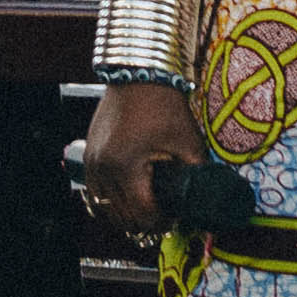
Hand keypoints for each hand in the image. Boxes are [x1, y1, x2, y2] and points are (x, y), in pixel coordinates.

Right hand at [79, 72, 211, 232]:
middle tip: (164, 216)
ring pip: (104, 208)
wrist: (138, 74)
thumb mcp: (188, 142)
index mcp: (126, 167)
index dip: (161, 222)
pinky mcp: (88, 155)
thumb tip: (207, 199)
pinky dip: (110, 201)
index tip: (174, 218)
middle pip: (122, 217)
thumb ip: (198, 174)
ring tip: (146, 210)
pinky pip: (94, 192)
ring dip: (125, 215)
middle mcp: (103, 168)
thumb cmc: (163, 104)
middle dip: (144, 222)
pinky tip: (127, 199)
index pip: (142, 214)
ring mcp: (92, 162)